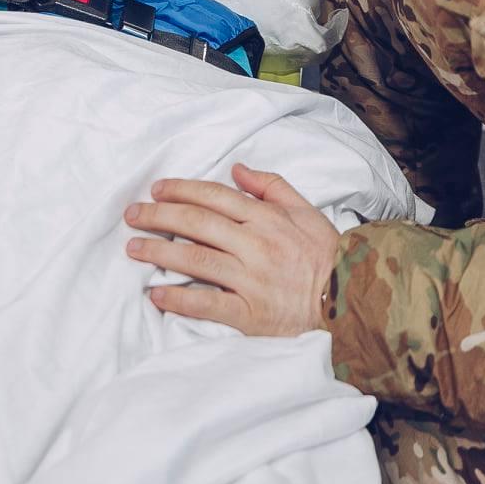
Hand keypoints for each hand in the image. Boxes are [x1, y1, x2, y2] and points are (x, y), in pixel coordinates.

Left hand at [123, 163, 340, 336]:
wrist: (352, 304)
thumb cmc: (327, 257)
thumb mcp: (307, 211)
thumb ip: (271, 186)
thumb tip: (236, 168)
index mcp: (267, 218)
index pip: (214, 197)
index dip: (181, 190)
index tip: (156, 190)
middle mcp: (256, 245)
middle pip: (196, 223)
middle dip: (158, 215)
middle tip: (132, 215)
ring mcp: (251, 280)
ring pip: (195, 259)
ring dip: (159, 251)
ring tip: (133, 248)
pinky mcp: (251, 315)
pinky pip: (208, 304)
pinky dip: (179, 299)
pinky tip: (156, 294)